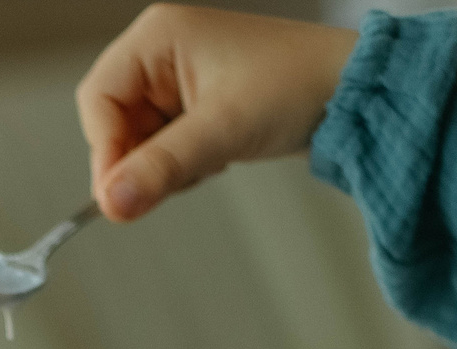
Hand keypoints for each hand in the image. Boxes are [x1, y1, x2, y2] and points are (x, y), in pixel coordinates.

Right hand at [77, 5, 359, 222]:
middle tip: (175, 179)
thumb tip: (112, 204)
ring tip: (211, 159)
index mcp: (158, 36)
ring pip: (139, 140)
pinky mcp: (197, 104)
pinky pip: (165, 146)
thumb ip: (162, 167)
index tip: (118, 198)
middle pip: (114, 121)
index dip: (105, 152)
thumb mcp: (223, 131)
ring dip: (165, 165)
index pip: (99, 100)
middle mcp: (162, 51)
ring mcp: (179, 78)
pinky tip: (218, 158)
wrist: (356, 93)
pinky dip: (183, 164)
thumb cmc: (299, 86)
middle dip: (140, 160)